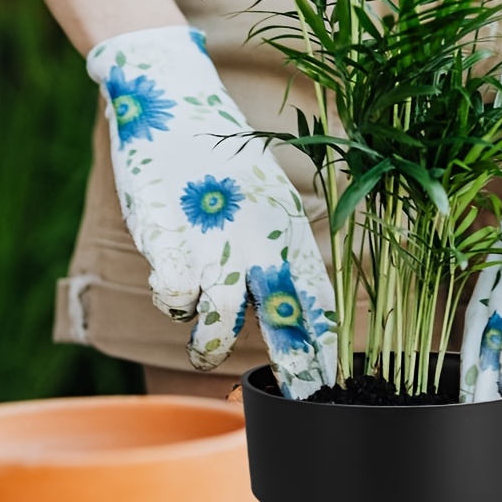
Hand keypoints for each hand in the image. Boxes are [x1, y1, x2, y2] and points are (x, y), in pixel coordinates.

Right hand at [87, 26, 335, 397]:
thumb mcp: (266, 202)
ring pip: (220, 320)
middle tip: (304, 399)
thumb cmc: (221, 162)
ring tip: (208, 355)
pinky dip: (175, 302)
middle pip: (284, 318)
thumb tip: (294, 303)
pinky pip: (174, 293)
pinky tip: (177, 296)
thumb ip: (276, 252)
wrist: (172, 102)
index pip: (318, 301)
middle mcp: (258, 242)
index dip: (326, 346)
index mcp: (289, 232)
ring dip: (212, 346)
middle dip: (296, 367)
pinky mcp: (166, 236)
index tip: (335, 384)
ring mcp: (212, 240)